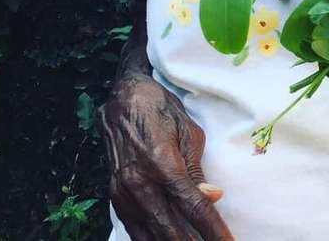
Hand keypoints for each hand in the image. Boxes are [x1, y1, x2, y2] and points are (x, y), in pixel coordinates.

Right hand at [98, 73, 233, 240]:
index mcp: (163, 163)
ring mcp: (124, 193)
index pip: (193, 207)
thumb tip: (213, 197)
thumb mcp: (188, 133)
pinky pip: (134, 231)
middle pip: (172, 229)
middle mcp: (140, 182)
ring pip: (151, 236)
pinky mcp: (115, 197)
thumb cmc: (161, 111)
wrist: (123, 100)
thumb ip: (197, 170)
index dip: (213, 230)